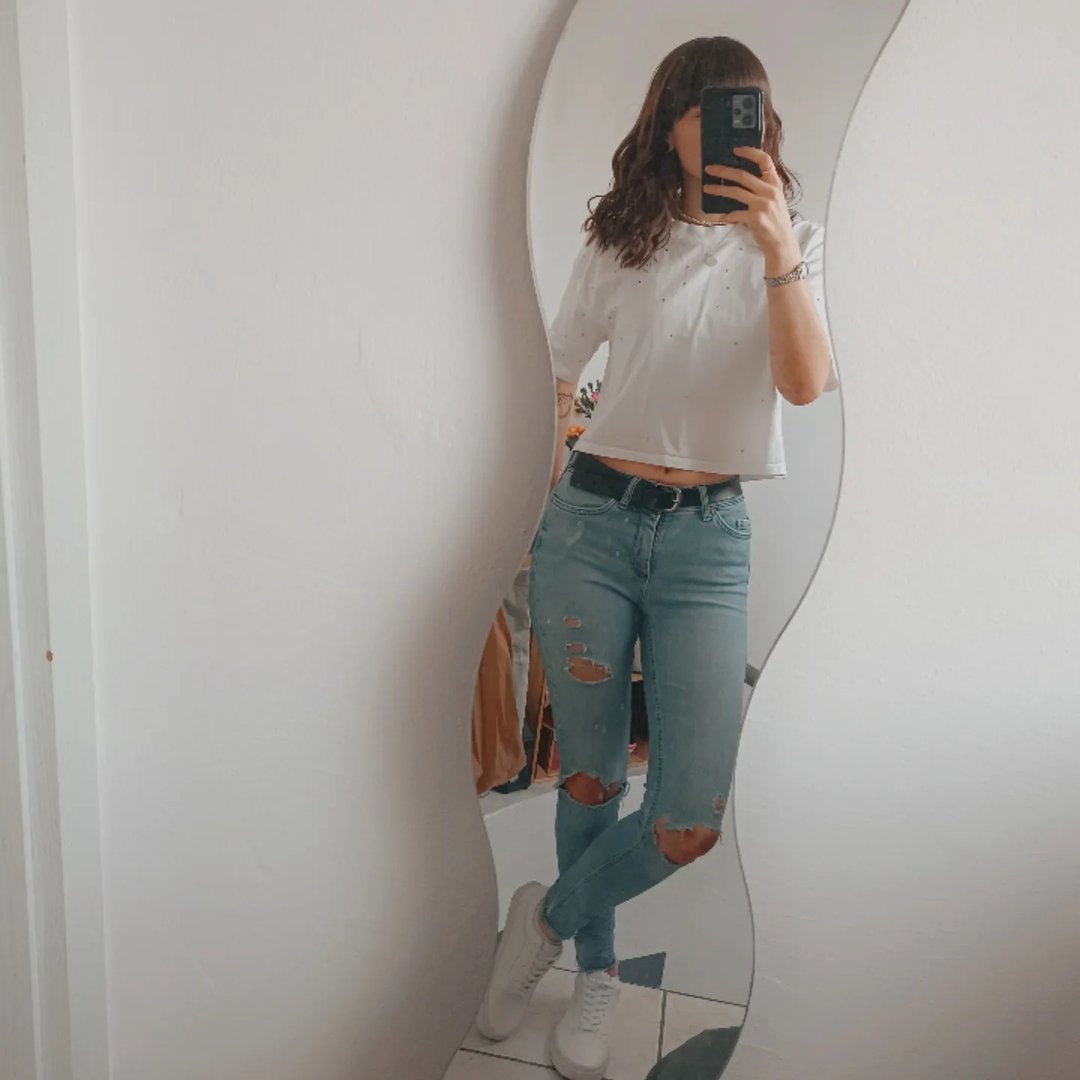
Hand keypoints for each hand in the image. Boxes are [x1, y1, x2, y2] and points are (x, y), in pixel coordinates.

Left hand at [703, 147, 800, 273]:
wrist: (782, 242)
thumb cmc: (776, 221)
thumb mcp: (775, 199)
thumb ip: (763, 187)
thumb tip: (742, 178)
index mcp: (775, 183)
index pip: (765, 160)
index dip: (750, 152)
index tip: (735, 150)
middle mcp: (770, 191)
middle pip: (743, 175)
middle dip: (723, 170)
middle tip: (709, 169)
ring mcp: (762, 205)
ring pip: (735, 192)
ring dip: (718, 190)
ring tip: (706, 188)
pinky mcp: (754, 218)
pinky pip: (734, 213)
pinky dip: (725, 215)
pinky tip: (718, 217)